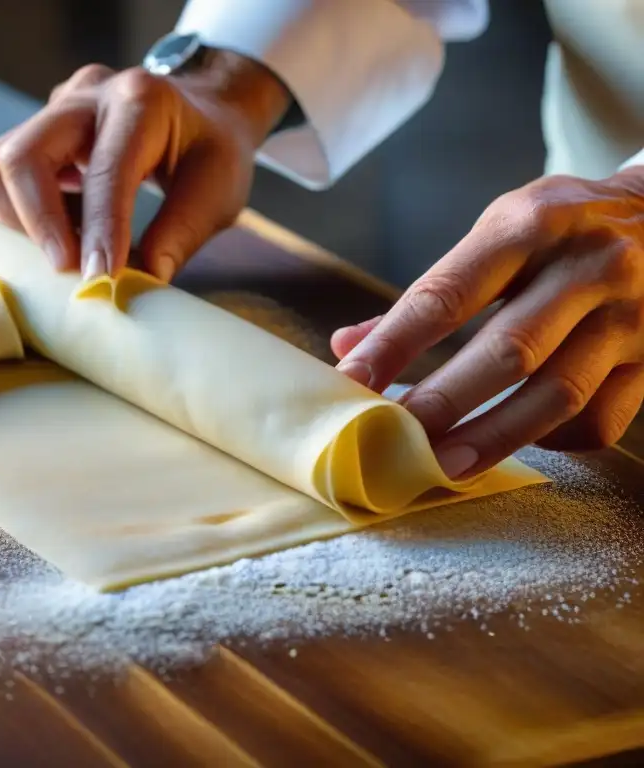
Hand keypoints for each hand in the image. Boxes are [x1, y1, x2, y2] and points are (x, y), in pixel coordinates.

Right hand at [0, 52, 290, 280]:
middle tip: (66, 269)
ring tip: (66, 247)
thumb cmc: (211, 150)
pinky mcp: (37, 130)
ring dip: (18, 220)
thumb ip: (181, 233)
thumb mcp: (219, 190)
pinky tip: (64, 230)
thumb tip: (142, 280)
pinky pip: (1, 174)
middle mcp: (86, 96)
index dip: (98, 230)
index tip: (99, 278)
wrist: (202, 109)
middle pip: (23, 156)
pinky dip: (20, 213)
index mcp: (140, 101)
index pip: (105, 170)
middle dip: (37, 224)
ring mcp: (54, 109)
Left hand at [331, 169, 643, 478]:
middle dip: (443, 403)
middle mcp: (590, 268)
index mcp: (533, 225)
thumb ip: (431, 289)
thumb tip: (349, 346)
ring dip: (491, 438)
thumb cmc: (564, 227)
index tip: (352, 382)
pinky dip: (549, 441)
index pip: (449, 294)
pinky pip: (599, 420)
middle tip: (394, 438)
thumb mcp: (500, 231)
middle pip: (508, 352)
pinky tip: (512, 443)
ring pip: (557, 396)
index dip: (394, 345)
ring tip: (441, 466)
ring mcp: (632, 318)